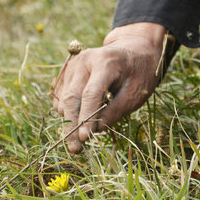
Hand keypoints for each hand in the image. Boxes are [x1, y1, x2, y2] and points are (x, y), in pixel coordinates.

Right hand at [52, 22, 166, 152]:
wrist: (133, 50)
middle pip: (71, 97)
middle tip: (75, 148)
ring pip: (63, 99)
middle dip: (71, 125)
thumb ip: (116, 110)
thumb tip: (96, 130)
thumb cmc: (139, 73)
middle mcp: (84, 61)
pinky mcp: (68, 71)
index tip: (85, 139)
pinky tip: (79, 120)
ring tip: (80, 137)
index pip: (90, 94)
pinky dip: (66, 111)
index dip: (86, 118)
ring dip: (68, 120)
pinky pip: (60, 96)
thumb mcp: (136, 93)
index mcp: (105, 62)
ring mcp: (74, 65)